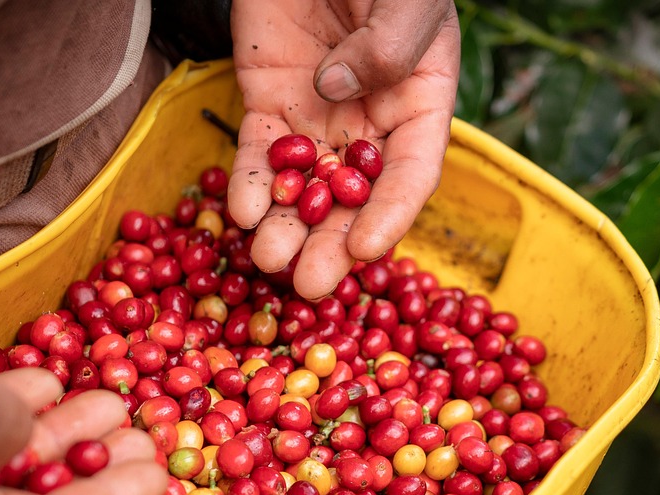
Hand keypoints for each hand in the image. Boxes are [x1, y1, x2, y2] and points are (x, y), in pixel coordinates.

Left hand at [228, 0, 459, 299]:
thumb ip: (387, 44)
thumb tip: (338, 91)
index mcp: (418, 105)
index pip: (410, 175)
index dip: (391, 216)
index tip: (367, 248)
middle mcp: (370, 125)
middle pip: (354, 200)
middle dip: (331, 246)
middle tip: (310, 285)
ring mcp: (317, 120)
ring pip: (304, 190)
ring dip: (286, 230)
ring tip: (267, 261)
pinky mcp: (268, 104)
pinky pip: (260, 155)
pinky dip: (250, 186)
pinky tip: (241, 214)